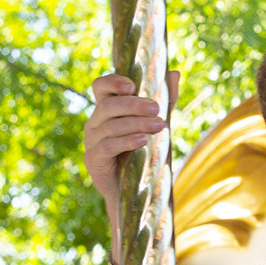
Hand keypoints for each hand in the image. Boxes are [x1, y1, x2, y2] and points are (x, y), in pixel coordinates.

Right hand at [81, 71, 179, 202]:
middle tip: (157, 109)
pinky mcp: (93, 160)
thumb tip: (174, 73)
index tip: (133, 86)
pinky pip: (107, 146)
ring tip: (160, 126)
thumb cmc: (144, 153)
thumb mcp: (157, 123)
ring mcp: (91, 141)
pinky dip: (126, 141)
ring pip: (110, 125)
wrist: (134, 191)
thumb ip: (165, 100)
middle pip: (108, 105)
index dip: (113, 82)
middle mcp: (95, 123)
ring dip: (136, 123)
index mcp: (106, 110)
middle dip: (134, 105)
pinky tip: (143, 140)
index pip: (101, 86)